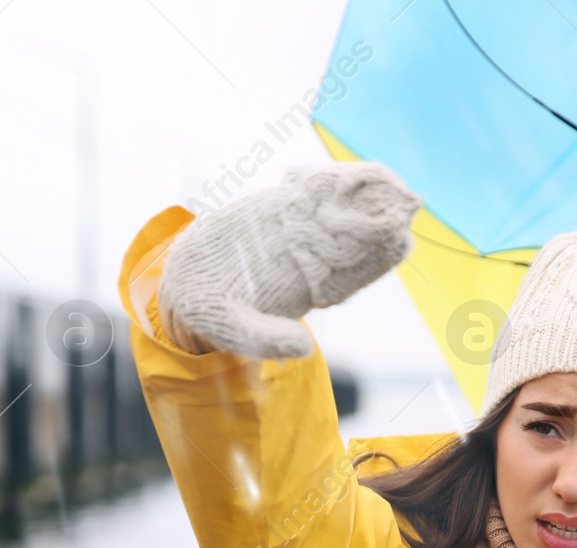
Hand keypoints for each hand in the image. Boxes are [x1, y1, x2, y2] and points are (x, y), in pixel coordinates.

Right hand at [156, 161, 420, 358]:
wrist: (183, 283)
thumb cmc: (213, 315)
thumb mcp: (236, 332)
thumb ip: (267, 340)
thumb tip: (304, 350)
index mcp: (311, 287)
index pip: (358, 269)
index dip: (379, 252)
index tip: (393, 234)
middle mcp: (311, 258)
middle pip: (358, 234)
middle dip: (378, 214)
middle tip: (393, 195)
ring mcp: (295, 230)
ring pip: (339, 206)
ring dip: (357, 188)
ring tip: (368, 174)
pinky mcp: (276, 207)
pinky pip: (310, 190)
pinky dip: (323, 178)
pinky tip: (335, 168)